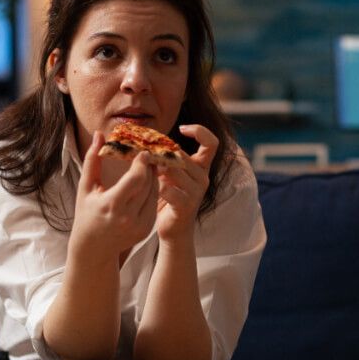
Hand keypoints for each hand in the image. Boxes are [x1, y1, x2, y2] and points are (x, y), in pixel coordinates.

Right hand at [69, 131, 158, 261]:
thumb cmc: (86, 213)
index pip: (136, 179)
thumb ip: (92, 160)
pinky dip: (152, 191)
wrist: (93, 247)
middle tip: (150, 154)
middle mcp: (128, 217)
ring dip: (153, 178)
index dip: (142, 163)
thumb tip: (99, 134)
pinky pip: (154, 204)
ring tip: (149, 166)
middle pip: (148, 184)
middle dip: (149, 167)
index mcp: (112, 205)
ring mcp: (140, 225)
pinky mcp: (147, 229)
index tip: (143, 152)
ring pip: (154, 193)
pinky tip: (147, 183)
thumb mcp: (86, 187)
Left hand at [155, 124, 216, 242]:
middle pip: (181, 155)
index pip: (211, 142)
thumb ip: (168, 157)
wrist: (174, 230)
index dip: (199, 131)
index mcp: (202, 167)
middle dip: (161, 154)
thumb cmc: (170, 198)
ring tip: (149, 176)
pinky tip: (152, 190)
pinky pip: (167, 188)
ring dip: (156, 171)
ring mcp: (197, 192)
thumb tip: (151, 138)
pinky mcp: (186, 205)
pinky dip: (156, 187)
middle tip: (146, 157)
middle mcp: (203, 178)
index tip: (181, 129)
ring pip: (172, 169)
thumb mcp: (171, 174)